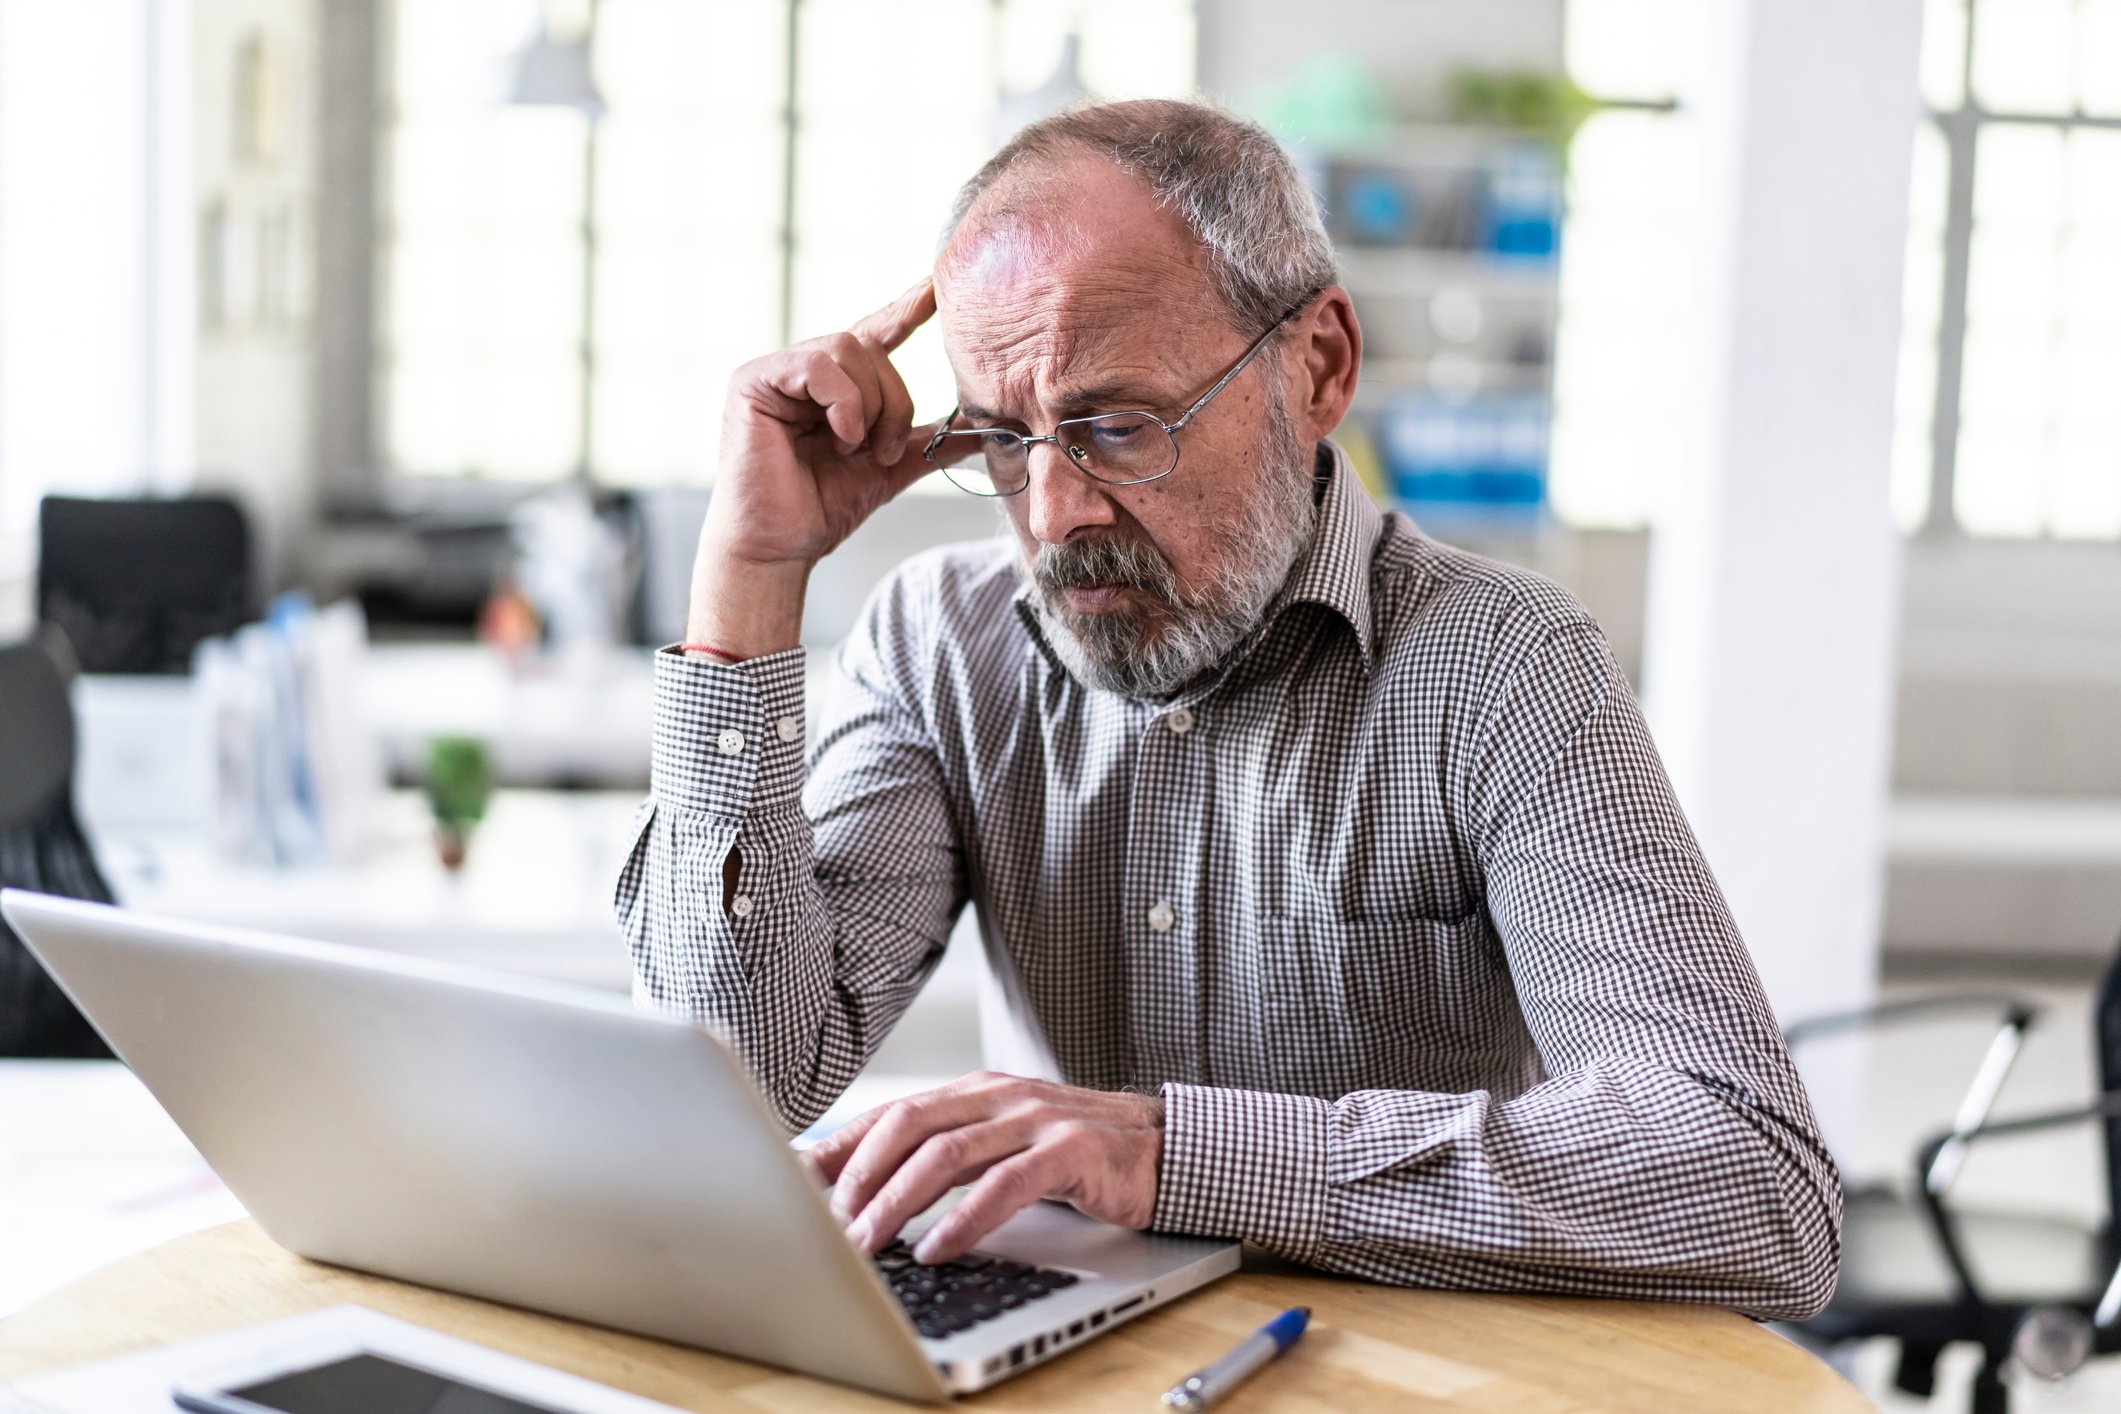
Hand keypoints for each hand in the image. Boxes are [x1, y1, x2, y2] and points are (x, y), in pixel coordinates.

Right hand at [705, 278, 939, 571]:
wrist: (780, 547)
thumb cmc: (822, 509)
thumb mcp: (890, 468)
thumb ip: (929, 441)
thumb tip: (983, 429)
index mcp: (833, 386)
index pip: (874, 334)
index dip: (904, 310)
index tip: (934, 290)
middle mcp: (803, 370)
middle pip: (870, 347)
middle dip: (893, 400)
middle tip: (884, 450)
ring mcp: (776, 371)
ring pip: (848, 349)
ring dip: (870, 405)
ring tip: (856, 448)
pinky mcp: (753, 380)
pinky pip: (818, 365)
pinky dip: (843, 404)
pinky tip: (840, 438)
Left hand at [804, 1071, 1164, 1264]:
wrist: (1163, 1147)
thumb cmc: (1075, 1152)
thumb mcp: (1001, 1144)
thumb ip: (945, 1156)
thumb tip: (865, 1190)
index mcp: (975, 1092)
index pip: (891, 1113)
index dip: (840, 1146)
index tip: (796, 1181)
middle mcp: (999, 1097)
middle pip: (909, 1124)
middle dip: (860, 1175)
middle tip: (830, 1223)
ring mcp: (1035, 1119)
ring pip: (948, 1153)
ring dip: (898, 1202)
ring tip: (869, 1242)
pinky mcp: (1071, 1150)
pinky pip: (1006, 1184)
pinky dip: (964, 1219)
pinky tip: (937, 1247)